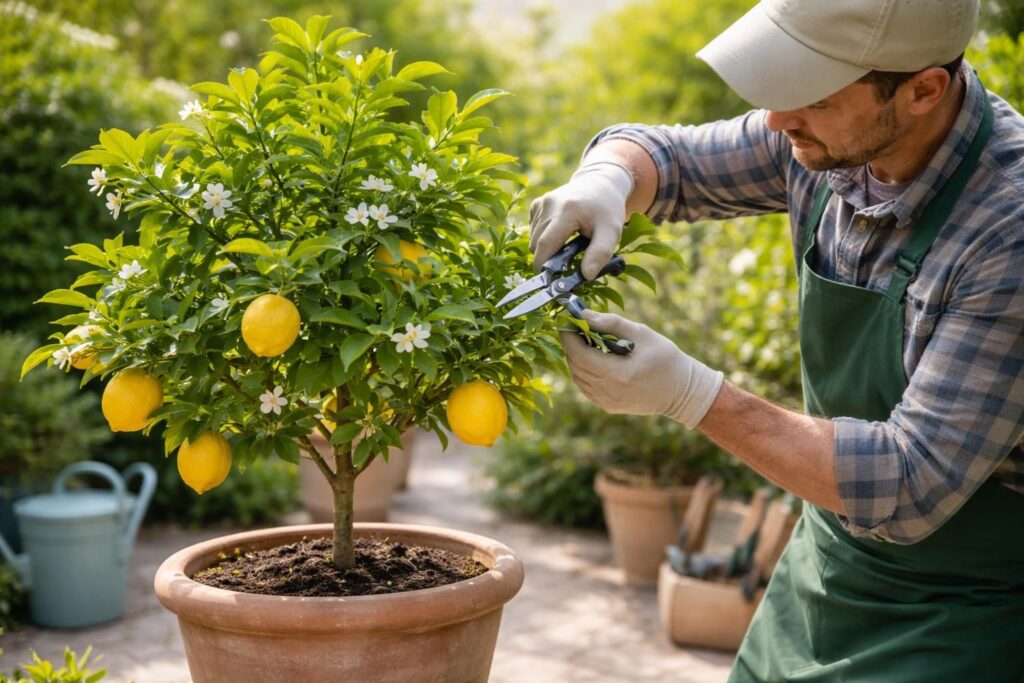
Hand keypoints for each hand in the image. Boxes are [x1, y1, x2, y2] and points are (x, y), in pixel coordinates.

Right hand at [529, 160, 633, 279]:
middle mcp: (549, 204)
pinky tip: (560, 233)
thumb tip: (586, 276)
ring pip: (532, 238)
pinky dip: (542, 237)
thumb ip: (600, 253)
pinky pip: (533, 230)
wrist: (601, 183)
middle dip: (546, 259)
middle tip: (565, 265)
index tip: (550, 280)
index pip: (545, 243)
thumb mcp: (611, 231)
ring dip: (545, 249)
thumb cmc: (607, 210)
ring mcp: (541, 203)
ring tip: (566, 245)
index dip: (543, 265)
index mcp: (567, 210)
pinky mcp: (537, 204)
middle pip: (536, 244)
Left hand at [560, 310, 723, 428]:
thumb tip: (583, 314)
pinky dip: (584, 371)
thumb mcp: (642, 334)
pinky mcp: (608, 406)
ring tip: (585, 340)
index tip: (566, 320)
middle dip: (571, 345)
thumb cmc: (666, 358)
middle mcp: (609, 392)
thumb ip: (611, 323)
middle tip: (575, 327)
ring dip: (576, 358)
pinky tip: (593, 358)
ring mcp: (607, 402)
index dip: (568, 336)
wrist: (681, 392)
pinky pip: (586, 387)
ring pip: (578, 378)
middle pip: (575, 366)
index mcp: (618, 374)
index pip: (580, 354)